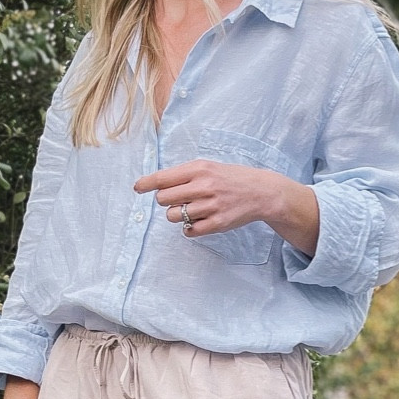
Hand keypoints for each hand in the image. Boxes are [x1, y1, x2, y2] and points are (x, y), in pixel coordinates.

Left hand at [133, 158, 319, 257]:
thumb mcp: (207, 167)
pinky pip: (188, 231)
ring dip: (177, 215)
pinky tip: (199, 220)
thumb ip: (183, 175)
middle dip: (166, 200)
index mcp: (198, 169)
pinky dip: (189, 228)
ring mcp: (210, 206)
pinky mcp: (217, 224)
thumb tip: (154, 185)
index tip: (138, 188)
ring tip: (191, 209)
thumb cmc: (229, 178)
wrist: (261, 192)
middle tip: (179, 199)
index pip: (162, 178)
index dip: (146, 184)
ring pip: (173, 216)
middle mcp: (203, 186)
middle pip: (163, 199)